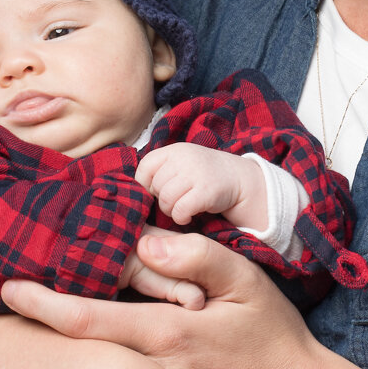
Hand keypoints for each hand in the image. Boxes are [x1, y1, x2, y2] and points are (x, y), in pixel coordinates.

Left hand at [4, 230, 326, 368]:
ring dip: (65, 341)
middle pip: (78, 345)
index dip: (42, 303)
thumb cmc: (272, 337)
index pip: (88, 318)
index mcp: (166, 334)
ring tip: (36, 314)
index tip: (7, 289)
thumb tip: (146, 242)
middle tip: (11, 293)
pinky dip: (93, 360)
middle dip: (42, 321)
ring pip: (93, 364)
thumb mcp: (248, 283)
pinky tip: (84, 347)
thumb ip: (199, 257)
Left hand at [136, 143, 267, 230]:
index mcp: (173, 150)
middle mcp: (184, 158)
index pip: (144, 168)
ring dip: (171, 210)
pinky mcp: (207, 191)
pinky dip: (182, 218)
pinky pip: (180, 210)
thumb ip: (157, 172)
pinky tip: (189, 216)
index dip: (146, 185)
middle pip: (154, 187)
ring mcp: (196, 173)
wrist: (237, 178)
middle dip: (160, 200)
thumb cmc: (200, 175)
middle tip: (174, 201)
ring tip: (181, 208)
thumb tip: (129, 193)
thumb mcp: (179, 164)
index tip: (157, 192)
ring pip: (166, 200)